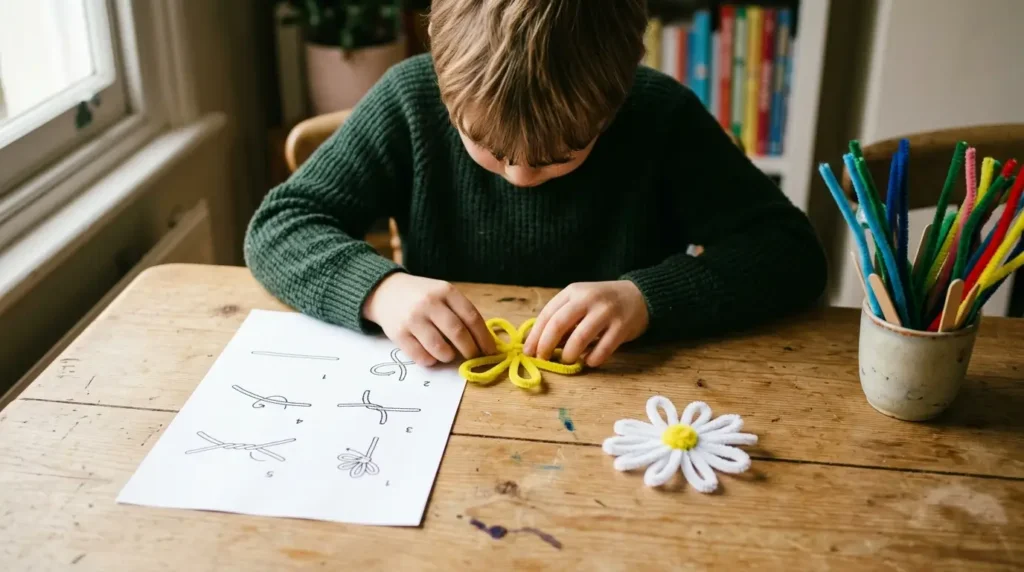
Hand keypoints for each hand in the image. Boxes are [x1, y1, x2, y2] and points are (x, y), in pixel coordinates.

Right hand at [363, 273, 495, 365]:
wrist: (385, 291)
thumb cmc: (422, 296)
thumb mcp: (442, 294)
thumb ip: (461, 312)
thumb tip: (483, 342)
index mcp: (446, 291)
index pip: (472, 317)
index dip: (484, 337)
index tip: (490, 350)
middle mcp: (429, 303)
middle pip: (458, 333)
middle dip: (470, 350)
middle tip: (472, 356)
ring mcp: (412, 318)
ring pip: (439, 348)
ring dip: (449, 356)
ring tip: (449, 355)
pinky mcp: (398, 334)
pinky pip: (420, 356)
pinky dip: (431, 360)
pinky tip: (432, 356)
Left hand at [523, 280, 648, 367]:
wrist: (639, 296)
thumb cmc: (602, 303)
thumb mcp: (580, 302)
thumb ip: (562, 319)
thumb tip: (539, 344)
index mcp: (573, 292)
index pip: (547, 314)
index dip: (535, 335)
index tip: (528, 352)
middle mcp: (588, 299)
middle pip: (558, 324)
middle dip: (546, 346)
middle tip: (543, 359)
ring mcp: (606, 312)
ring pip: (580, 338)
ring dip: (569, 354)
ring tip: (568, 359)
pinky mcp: (622, 327)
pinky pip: (603, 349)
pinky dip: (593, 359)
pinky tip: (590, 361)